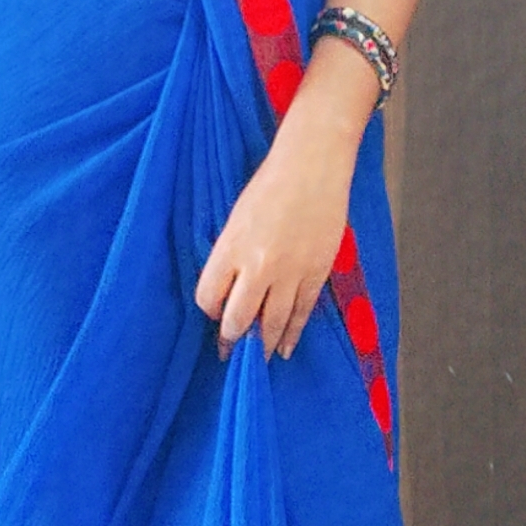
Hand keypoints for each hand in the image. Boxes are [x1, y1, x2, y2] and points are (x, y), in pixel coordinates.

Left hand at [194, 97, 354, 361]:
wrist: (313, 165)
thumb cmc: (270, 184)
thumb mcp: (237, 217)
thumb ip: (231, 253)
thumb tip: (229, 286)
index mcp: (231, 247)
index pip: (209, 298)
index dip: (210, 311)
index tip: (213, 314)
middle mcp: (258, 266)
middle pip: (238, 319)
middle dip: (232, 339)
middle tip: (229, 351)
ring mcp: (290, 272)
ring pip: (272, 324)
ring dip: (263, 345)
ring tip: (257, 359)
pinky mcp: (316, 273)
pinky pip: (301, 313)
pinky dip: (292, 333)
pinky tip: (285, 347)